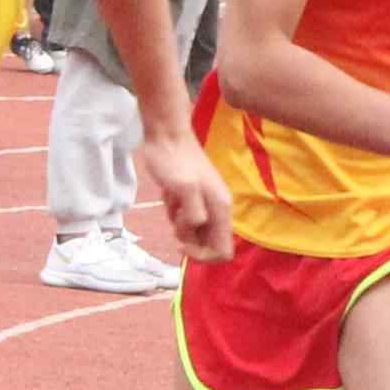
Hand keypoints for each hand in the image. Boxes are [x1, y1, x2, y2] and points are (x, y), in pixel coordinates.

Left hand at [138, 132, 235, 262]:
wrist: (166, 135)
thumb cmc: (174, 160)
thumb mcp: (184, 189)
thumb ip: (194, 214)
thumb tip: (197, 227)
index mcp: (221, 209)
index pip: (223, 252)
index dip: (202, 254)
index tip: (181, 242)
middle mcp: (218, 209)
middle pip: (208, 244)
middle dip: (188, 238)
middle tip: (176, 216)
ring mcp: (205, 204)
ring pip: (195, 232)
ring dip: (179, 223)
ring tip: (174, 200)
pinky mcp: (192, 198)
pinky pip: (185, 219)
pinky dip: (174, 213)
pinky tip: (171, 194)